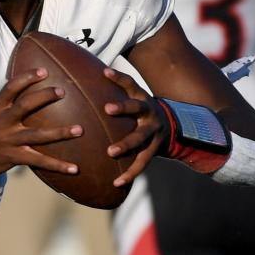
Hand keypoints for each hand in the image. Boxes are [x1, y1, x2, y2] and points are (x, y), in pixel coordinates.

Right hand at [0, 68, 82, 177]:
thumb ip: (6, 103)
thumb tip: (26, 89)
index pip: (11, 87)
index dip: (27, 78)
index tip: (44, 71)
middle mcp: (3, 122)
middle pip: (25, 105)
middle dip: (44, 97)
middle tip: (62, 91)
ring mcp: (8, 140)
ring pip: (37, 135)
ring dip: (60, 132)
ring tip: (79, 129)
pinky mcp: (13, 157)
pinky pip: (39, 161)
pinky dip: (58, 165)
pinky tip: (75, 168)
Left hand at [101, 66, 169, 186]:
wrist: (172, 126)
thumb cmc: (140, 111)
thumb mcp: (134, 98)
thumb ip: (114, 92)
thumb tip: (83, 78)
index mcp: (142, 97)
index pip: (131, 84)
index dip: (119, 77)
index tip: (105, 72)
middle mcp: (149, 113)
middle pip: (137, 108)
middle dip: (123, 107)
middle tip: (107, 108)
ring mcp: (153, 132)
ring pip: (140, 138)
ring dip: (126, 144)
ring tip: (111, 152)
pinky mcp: (154, 150)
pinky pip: (141, 163)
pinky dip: (130, 173)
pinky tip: (116, 182)